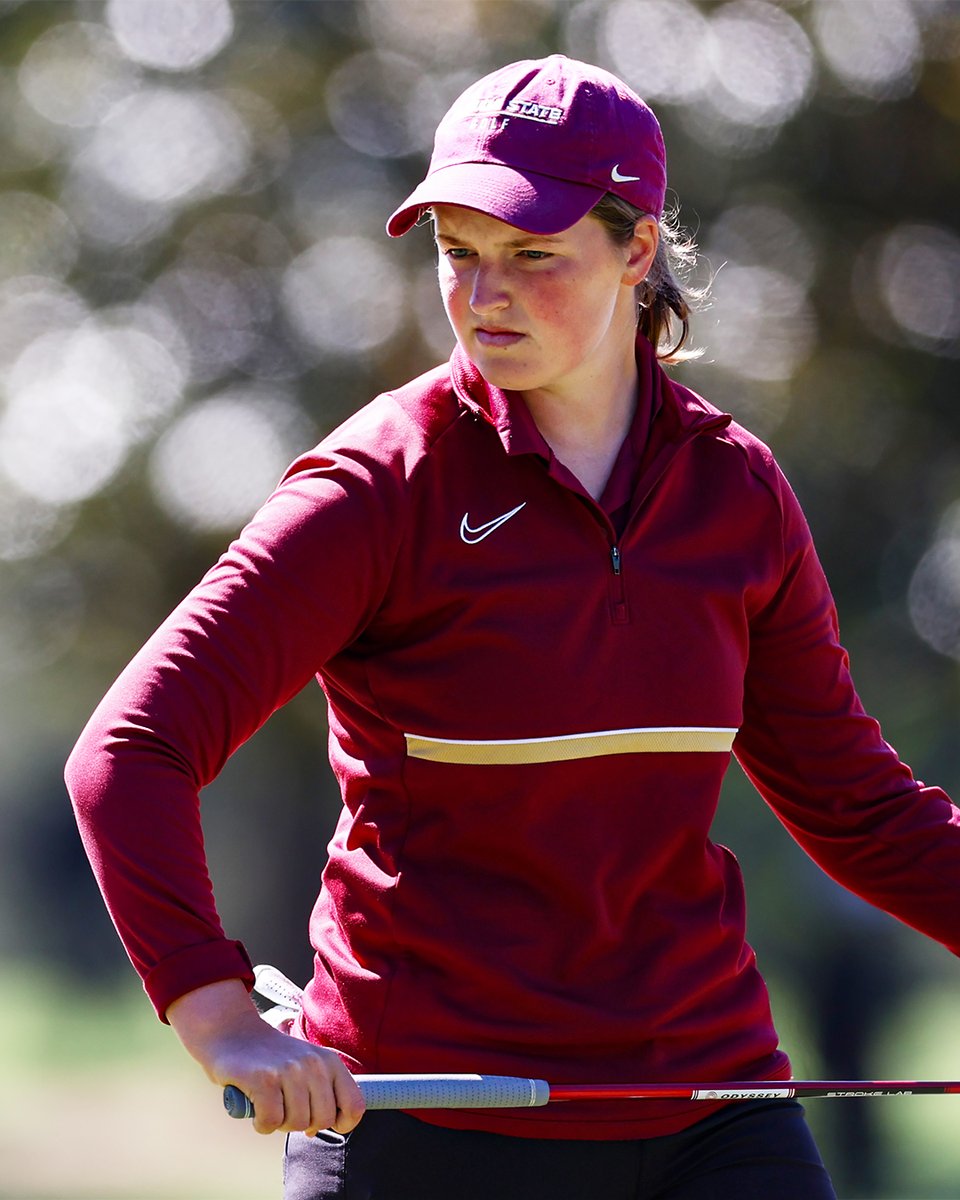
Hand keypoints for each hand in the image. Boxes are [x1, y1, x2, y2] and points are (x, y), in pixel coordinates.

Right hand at [167, 978, 364, 1136]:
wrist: (234, 1033)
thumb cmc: (272, 1058)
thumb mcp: (307, 1065)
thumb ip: (323, 1092)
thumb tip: (323, 1128)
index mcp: (330, 1061)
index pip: (355, 1106)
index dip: (341, 1124)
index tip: (319, 1122)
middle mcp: (314, 1064)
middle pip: (322, 1120)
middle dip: (302, 1123)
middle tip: (285, 1106)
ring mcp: (289, 1070)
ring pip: (296, 1124)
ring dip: (279, 1122)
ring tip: (269, 1102)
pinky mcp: (263, 1079)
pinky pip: (270, 1122)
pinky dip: (261, 1123)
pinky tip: (255, 1107)